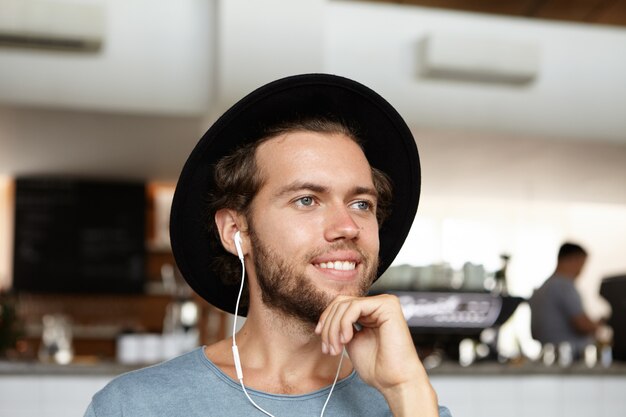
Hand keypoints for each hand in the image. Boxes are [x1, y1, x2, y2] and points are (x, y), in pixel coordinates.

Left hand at [315, 294, 438, 415]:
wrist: (394, 381)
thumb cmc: (376, 366)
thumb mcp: (351, 341)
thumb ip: (341, 326)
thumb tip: (325, 317)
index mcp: (371, 311)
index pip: (341, 304)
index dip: (326, 319)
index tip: (320, 336)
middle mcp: (378, 304)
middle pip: (341, 302)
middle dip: (329, 325)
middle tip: (328, 348)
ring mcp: (384, 302)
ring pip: (345, 305)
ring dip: (334, 328)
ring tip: (336, 349)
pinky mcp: (388, 305)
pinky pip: (355, 307)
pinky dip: (344, 324)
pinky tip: (346, 340)